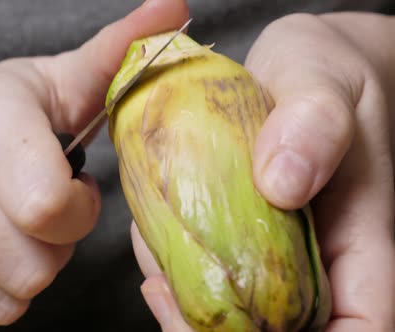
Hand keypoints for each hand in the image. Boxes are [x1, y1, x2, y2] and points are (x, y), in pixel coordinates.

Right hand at [0, 0, 189, 326]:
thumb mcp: (47, 81)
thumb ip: (113, 54)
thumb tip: (174, 8)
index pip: (46, 207)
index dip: (78, 212)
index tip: (75, 193)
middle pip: (31, 265)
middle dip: (54, 248)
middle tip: (44, 217)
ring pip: (5, 297)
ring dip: (25, 271)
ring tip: (15, 231)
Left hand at [133, 12, 394, 331]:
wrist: (295, 65)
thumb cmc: (325, 72)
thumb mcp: (325, 82)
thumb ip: (315, 124)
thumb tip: (283, 183)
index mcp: (359, 240)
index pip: (361, 327)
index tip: (245, 330)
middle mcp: (315, 258)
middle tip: (168, 297)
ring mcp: (271, 248)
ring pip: (234, 311)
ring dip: (186, 305)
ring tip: (156, 272)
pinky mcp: (233, 230)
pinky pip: (201, 267)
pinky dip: (171, 266)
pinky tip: (151, 239)